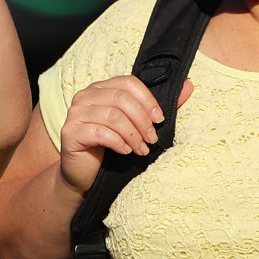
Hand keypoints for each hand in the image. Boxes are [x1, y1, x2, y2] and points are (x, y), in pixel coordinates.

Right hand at [59, 75, 192, 195]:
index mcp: (100, 89)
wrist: (84, 175)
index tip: (160, 119)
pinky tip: (125, 151)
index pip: (128, 83)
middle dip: (142, 120)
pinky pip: (100, 132)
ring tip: (141, 149)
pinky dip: (118, 142)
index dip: (147, 99)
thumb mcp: (135, 126)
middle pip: (121, 98)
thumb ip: (157, 107)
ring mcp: (75, 114)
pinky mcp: (70, 132)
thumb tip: (188, 86)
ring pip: (112, 115)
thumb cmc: (110, 149)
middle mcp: (85, 96)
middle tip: (152, 138)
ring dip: (133, 134)